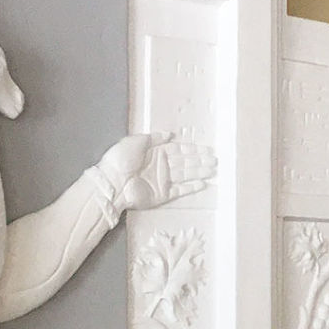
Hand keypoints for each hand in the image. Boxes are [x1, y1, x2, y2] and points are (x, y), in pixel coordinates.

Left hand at [97, 133, 216, 211]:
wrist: (113, 183)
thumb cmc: (121, 159)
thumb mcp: (136, 141)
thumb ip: (154, 138)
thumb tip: (170, 134)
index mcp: (155, 152)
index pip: (179, 149)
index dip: (193, 149)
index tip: (207, 149)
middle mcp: (160, 166)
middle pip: (185, 162)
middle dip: (200, 161)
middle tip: (215, 160)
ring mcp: (162, 180)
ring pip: (185, 175)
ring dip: (199, 172)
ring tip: (213, 170)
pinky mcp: (162, 194)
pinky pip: (180, 190)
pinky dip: (191, 188)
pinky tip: (203, 184)